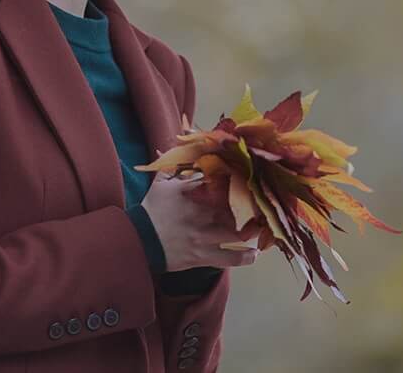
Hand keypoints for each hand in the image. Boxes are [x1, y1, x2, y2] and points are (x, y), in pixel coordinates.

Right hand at [141, 171, 260, 271]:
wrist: (137, 242)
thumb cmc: (150, 211)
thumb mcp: (159, 184)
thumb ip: (171, 165)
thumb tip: (174, 144)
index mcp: (192, 192)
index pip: (222, 182)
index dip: (240, 182)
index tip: (254, 180)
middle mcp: (201, 212)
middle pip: (235, 207)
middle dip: (252, 206)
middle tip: (265, 204)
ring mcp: (203, 235)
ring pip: (237, 232)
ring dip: (253, 230)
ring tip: (264, 226)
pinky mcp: (202, 256)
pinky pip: (228, 258)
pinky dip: (244, 257)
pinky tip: (254, 253)